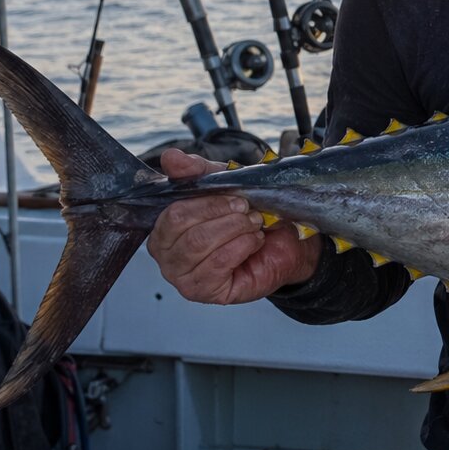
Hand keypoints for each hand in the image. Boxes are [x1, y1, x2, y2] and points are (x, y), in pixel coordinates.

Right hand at [146, 148, 321, 304]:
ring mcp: (183, 277)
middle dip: (223, 216)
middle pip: (185, 231)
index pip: (172, 214)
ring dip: (234, 230)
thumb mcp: (224, 184)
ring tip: (253, 224)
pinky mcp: (205, 292)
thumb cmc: (246, 214)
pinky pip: (216, 266)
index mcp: (165, 228)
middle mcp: (167, 256)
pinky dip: (241, 247)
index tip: (234, 196)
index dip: (206, 203)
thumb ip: (196, 171)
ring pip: (199, 247)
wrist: (283, 240)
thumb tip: (171, 157)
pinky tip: (254, 241)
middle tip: (247, 210)